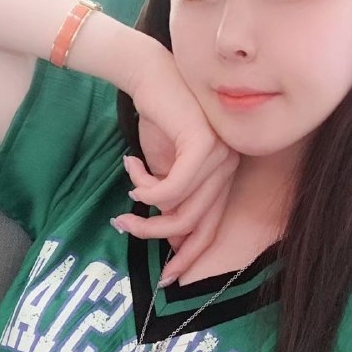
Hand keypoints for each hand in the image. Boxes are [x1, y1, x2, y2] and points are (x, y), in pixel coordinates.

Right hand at [112, 49, 239, 284]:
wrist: (149, 73)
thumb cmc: (158, 118)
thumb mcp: (163, 168)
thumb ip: (170, 201)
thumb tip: (171, 240)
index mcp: (223, 176)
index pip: (211, 228)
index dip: (188, 257)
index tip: (164, 278)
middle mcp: (229, 169)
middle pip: (196, 226)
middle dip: (157, 236)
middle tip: (122, 227)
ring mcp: (221, 157)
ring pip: (181, 212)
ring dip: (144, 211)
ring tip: (124, 195)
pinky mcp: (204, 146)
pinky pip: (172, 190)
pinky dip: (146, 188)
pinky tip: (131, 169)